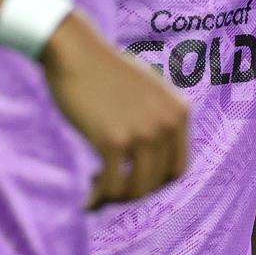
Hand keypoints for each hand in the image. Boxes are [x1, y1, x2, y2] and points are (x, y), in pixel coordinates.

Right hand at [42, 13, 189, 207]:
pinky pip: (111, 186)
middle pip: (158, 181)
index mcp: (180, 112)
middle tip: (109, 188)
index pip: (179, 167)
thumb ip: (156, 118)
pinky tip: (87, 202)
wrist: (75, 52)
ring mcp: (142, 133)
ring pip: (137, 189)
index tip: (132, 180)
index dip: (155, 182)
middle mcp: (167, 123)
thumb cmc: (105, 72)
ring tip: (98, 193)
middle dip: (134, 192)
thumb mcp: (146, 91)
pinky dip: (99, 199)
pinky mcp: (112, 140)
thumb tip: (150, 158)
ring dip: (116, 198)